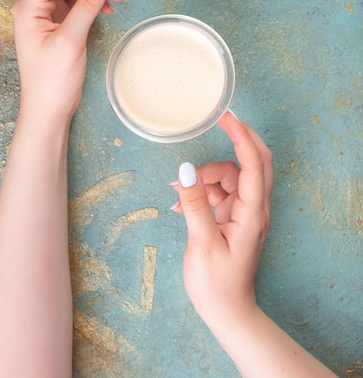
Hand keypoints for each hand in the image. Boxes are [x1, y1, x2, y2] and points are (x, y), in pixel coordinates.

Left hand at [11, 0, 132, 121]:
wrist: (49, 110)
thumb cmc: (52, 80)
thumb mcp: (72, 39)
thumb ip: (87, 4)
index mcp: (30, 6)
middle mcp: (36, 6)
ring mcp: (47, 15)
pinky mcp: (59, 25)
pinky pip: (80, 3)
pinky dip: (97, 2)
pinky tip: (111, 6)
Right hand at [172, 112, 273, 335]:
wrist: (227, 313)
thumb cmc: (217, 284)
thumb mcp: (201, 243)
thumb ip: (195, 204)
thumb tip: (185, 170)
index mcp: (252, 213)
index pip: (254, 164)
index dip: (242, 137)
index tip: (227, 117)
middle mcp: (254, 208)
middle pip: (254, 162)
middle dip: (237, 141)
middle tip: (219, 122)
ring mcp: (245, 212)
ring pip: (230, 177)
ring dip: (205, 177)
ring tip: (177, 192)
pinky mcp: (234, 218)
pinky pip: (220, 192)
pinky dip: (201, 192)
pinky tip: (180, 204)